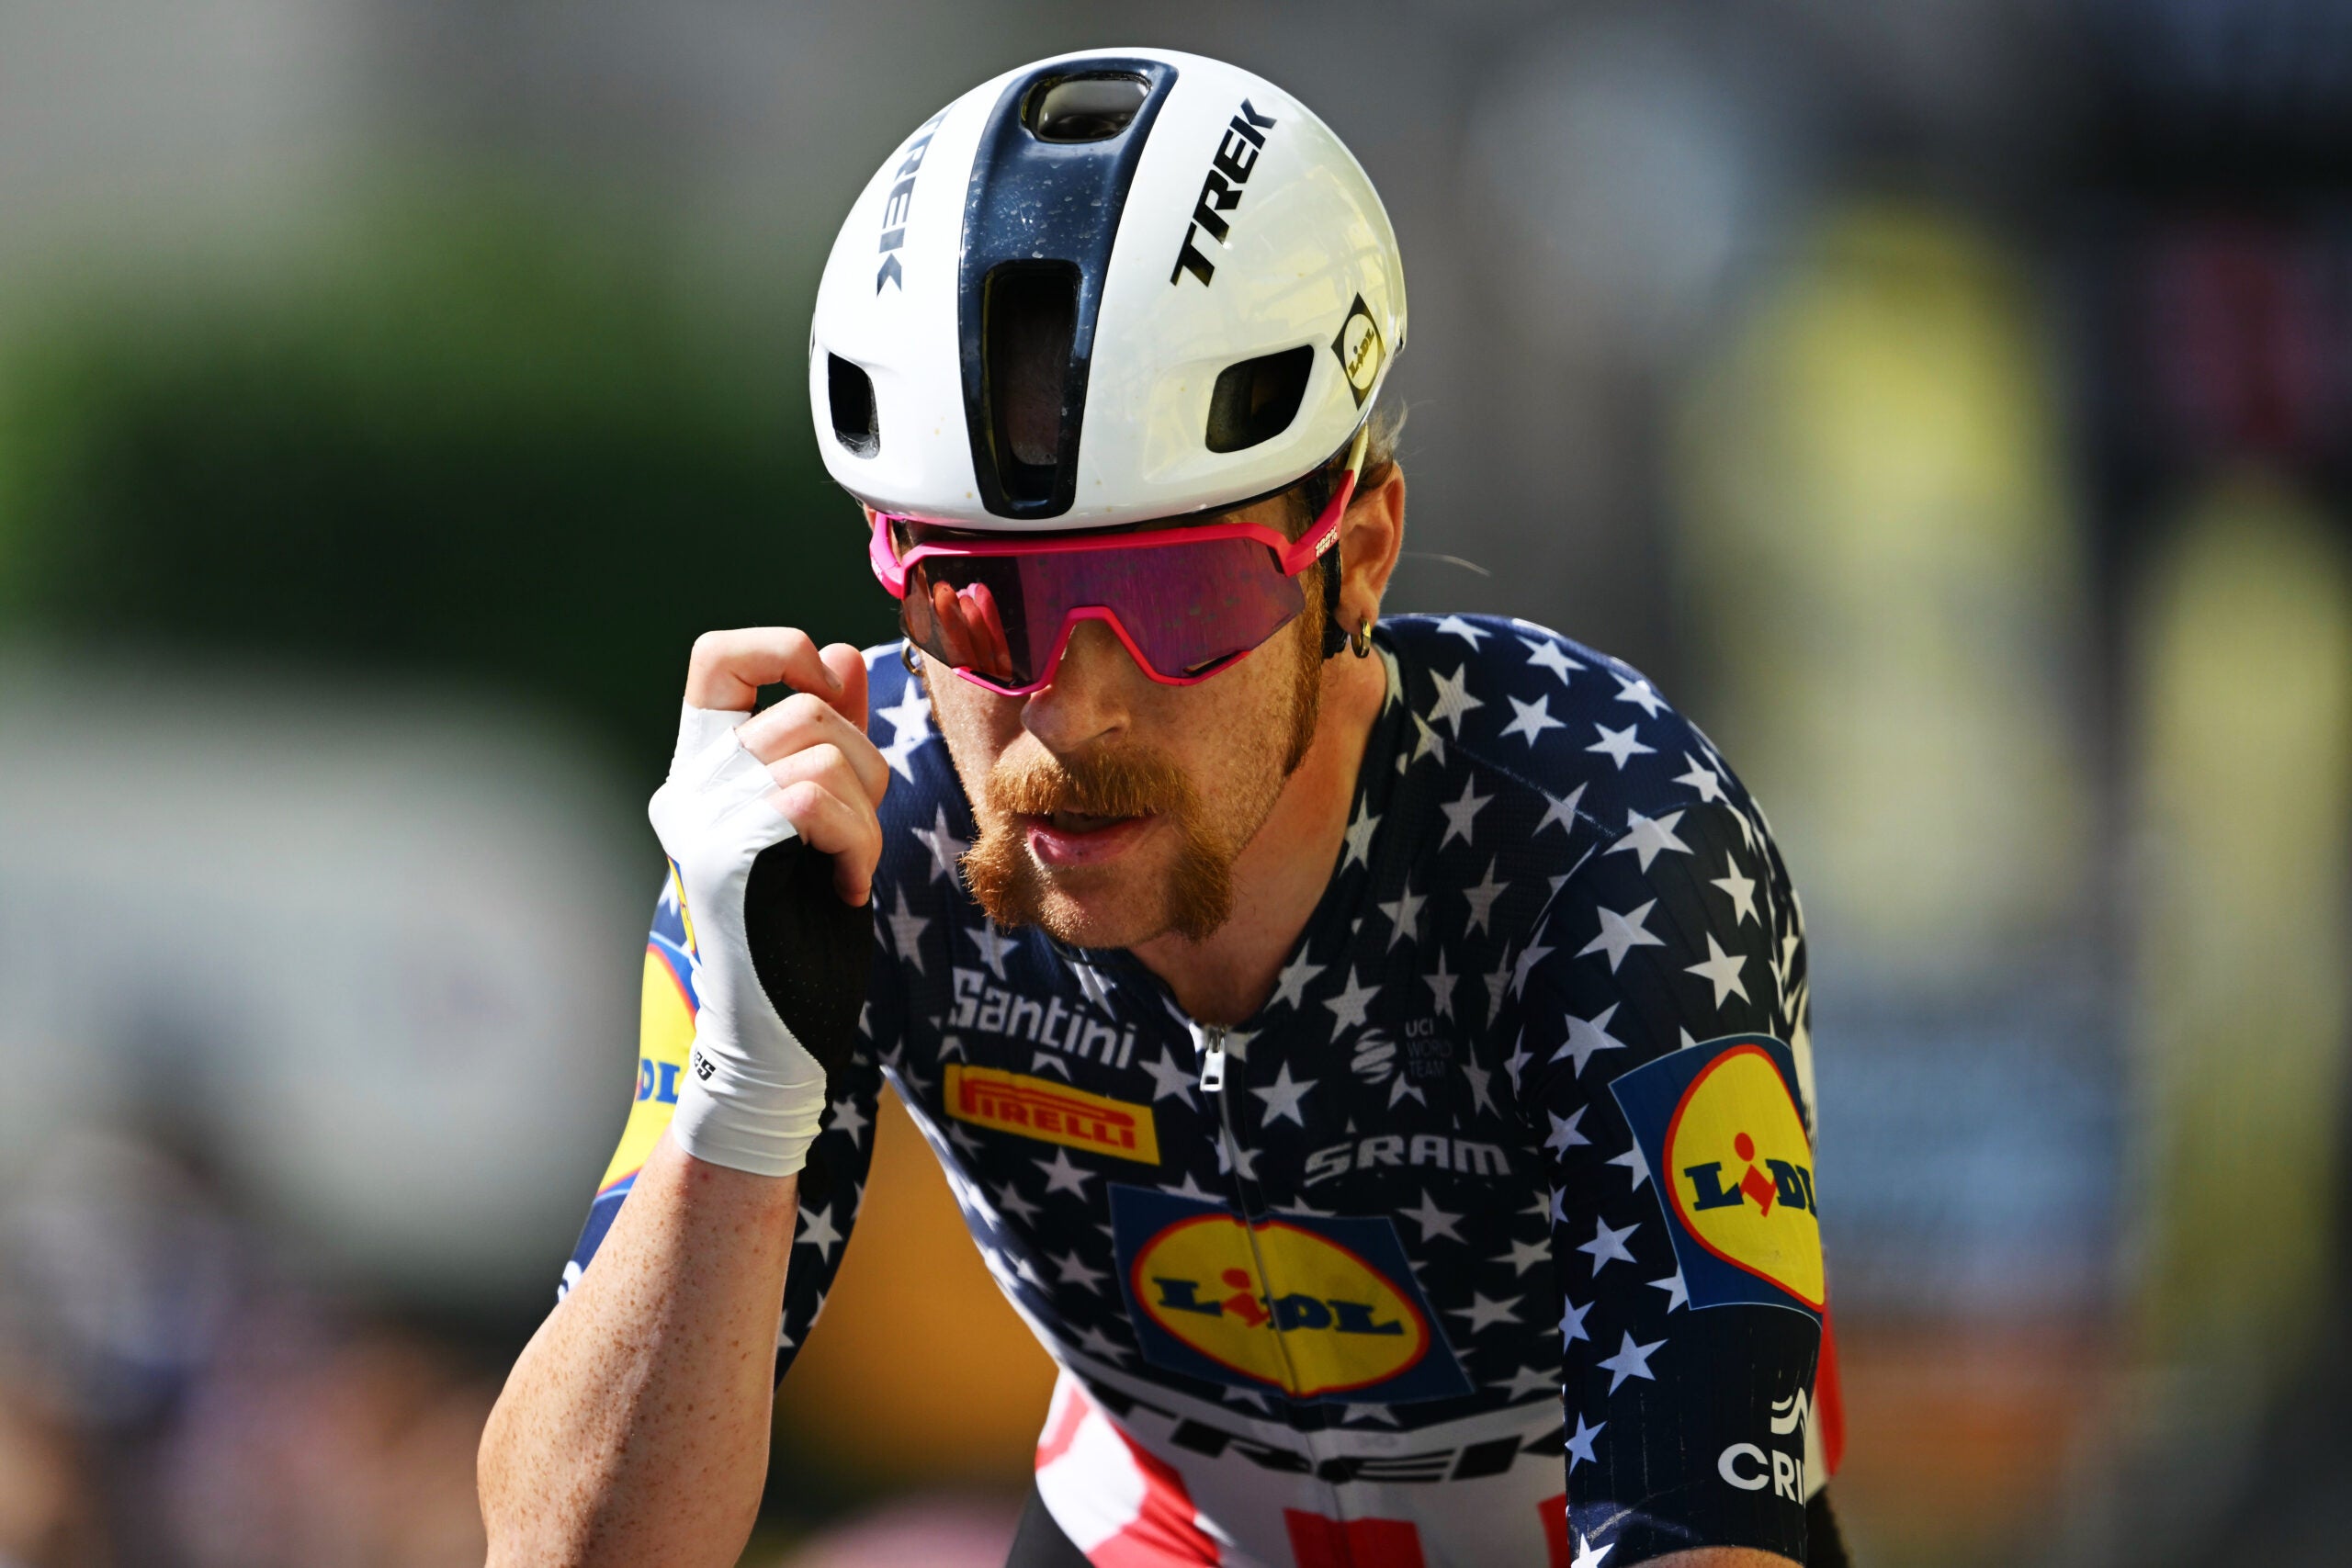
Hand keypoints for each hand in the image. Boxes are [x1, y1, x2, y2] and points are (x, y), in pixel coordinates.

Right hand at [647, 629, 885, 1177]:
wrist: (778, 1033)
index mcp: (703, 769)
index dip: (778, 649)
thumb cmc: (804, 930)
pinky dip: (856, 846)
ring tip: (845, 868)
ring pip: (820, 756)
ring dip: (865, 816)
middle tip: (855, 830)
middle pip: (800, 709)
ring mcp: (699, 821)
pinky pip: (818, 803)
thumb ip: (832, 736)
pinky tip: (843, 889)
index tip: (825, 688)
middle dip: (863, 763)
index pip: (715, 657)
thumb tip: (839, 655)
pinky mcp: (725, 857)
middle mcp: (687, 787)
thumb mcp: (828, 815)